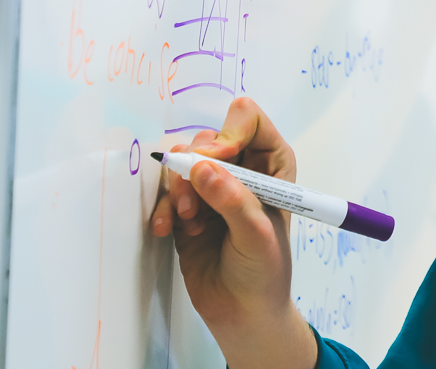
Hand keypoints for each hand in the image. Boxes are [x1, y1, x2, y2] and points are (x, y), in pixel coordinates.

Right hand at [149, 97, 318, 368]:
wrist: (242, 314)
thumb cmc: (264, 273)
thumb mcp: (256, 235)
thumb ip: (232, 200)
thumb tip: (202, 167)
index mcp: (272, 164)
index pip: (248, 120)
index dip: (229, 133)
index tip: (216, 159)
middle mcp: (243, 169)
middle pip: (208, 138)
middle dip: (195, 165)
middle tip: (193, 201)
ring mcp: (213, 188)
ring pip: (183, 161)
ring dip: (178, 187)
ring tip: (187, 219)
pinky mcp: (187, 209)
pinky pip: (166, 191)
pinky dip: (163, 207)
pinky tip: (166, 229)